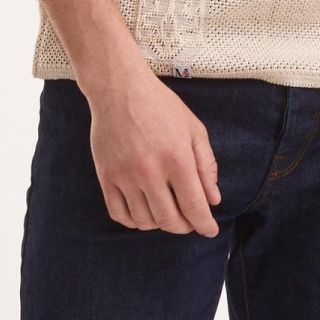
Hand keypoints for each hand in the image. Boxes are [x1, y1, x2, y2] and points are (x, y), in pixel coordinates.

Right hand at [86, 64, 221, 234]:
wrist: (119, 89)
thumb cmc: (161, 106)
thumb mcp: (194, 129)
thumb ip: (206, 166)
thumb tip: (213, 200)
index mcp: (177, 158)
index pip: (194, 206)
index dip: (204, 224)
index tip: (209, 230)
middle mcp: (150, 171)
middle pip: (169, 220)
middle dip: (184, 227)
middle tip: (189, 221)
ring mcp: (124, 175)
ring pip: (144, 221)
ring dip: (159, 224)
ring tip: (167, 212)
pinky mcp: (106, 176)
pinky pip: (119, 214)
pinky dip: (133, 221)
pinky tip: (144, 212)